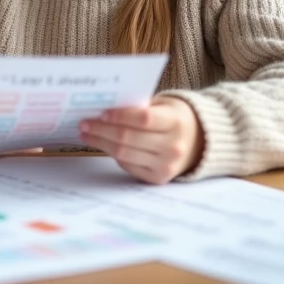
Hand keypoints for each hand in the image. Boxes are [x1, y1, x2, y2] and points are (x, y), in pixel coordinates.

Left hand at [78, 95, 204, 183]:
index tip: (101, 113)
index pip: (143, 119)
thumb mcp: (164, 106)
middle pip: (128, 138)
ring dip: (101, 143)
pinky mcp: (158, 178)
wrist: (199, 142)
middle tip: (84, 124)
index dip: (120, 116)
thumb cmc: (173, 118)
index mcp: (175, 122)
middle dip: (101, 130)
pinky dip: (113, 154)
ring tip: (86, 134)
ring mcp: (166, 165)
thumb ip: (140, 107)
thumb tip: (105, 110)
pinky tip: (103, 145)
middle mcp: (173, 146)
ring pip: (124, 153)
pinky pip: (128, 165)